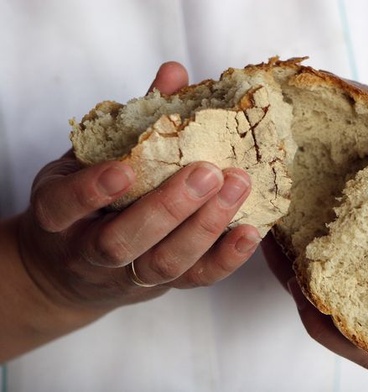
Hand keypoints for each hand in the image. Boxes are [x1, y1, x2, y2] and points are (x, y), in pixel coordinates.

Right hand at [18, 62, 261, 313]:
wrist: (71, 271)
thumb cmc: (84, 203)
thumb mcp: (90, 159)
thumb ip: (133, 120)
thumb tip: (174, 72)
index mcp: (60, 215)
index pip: (64, 206)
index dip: (91, 191)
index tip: (123, 169)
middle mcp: (89, 251)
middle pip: (123, 242)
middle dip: (168, 208)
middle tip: (207, 173)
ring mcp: (128, 275)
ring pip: (163, 264)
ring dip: (205, 227)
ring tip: (237, 186)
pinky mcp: (165, 286)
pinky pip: (196, 278)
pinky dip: (227, 257)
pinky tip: (250, 230)